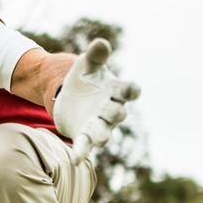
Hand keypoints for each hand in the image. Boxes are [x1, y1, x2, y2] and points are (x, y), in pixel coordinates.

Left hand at [52, 38, 140, 161]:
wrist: (69, 94)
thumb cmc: (85, 78)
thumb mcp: (88, 64)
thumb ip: (95, 55)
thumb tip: (101, 43)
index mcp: (116, 91)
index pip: (129, 91)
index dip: (131, 90)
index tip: (133, 89)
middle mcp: (111, 110)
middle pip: (118, 114)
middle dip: (114, 112)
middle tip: (108, 109)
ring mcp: (99, 124)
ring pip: (104, 133)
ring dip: (102, 135)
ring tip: (99, 138)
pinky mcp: (84, 135)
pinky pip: (85, 145)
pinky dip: (82, 152)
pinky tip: (76, 159)